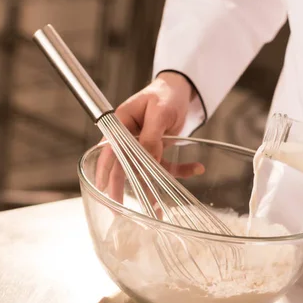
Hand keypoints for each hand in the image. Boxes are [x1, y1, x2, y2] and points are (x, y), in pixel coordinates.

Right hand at [95, 72, 204, 203]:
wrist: (181, 90)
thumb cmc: (165, 94)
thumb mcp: (160, 112)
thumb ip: (152, 136)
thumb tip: (147, 159)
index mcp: (120, 125)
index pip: (109, 152)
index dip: (105, 174)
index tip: (107, 193)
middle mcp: (128, 137)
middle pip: (121, 167)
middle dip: (121, 190)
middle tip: (120, 212)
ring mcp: (142, 145)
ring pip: (144, 172)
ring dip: (154, 189)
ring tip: (160, 210)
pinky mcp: (157, 150)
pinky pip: (165, 165)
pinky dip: (181, 170)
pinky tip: (197, 168)